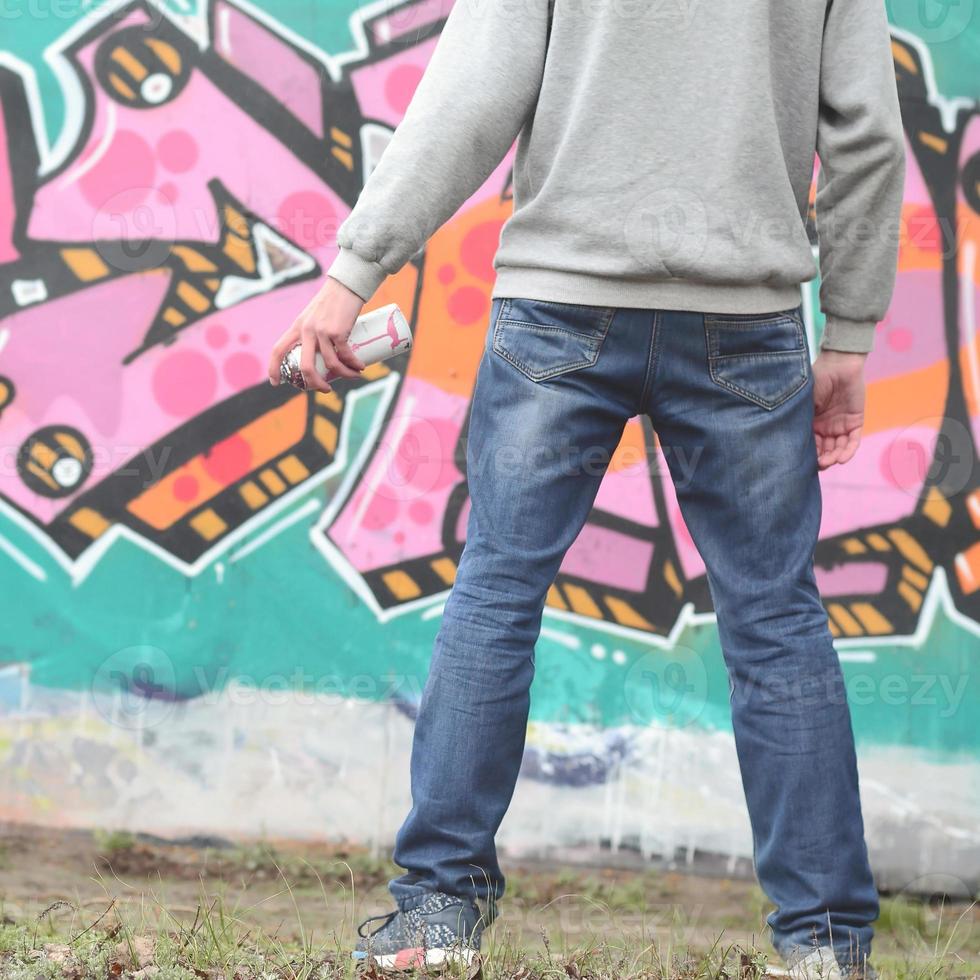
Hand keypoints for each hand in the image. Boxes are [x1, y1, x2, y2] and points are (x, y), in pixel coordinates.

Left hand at [268, 277, 366, 391]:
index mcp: (297, 327)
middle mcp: (306, 330)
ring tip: (353, 376)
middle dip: (315, 383)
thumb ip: (314, 331)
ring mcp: (321, 331)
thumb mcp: (315, 316)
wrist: (346, 285)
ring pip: (331, 364)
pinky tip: (360, 367)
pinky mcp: (338, 330)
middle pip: (305, 366)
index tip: (274, 382)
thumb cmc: (333, 301)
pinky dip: (353, 364)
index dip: (273, 368)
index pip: (278, 349)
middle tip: (326, 389)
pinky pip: (345, 355)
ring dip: (344, 374)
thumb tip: (323, 353)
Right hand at [812, 350, 866, 468]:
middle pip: (824, 450)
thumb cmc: (817, 380)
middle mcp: (825, 428)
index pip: (809, 444)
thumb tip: (790, 442)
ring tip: (830, 461)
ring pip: (838, 448)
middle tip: (819, 464)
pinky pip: (853, 441)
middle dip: (821, 459)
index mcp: (810, 423)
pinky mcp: (855, 422)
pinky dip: (848, 451)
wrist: (838, 365)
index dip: (807, 455)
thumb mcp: (804, 402)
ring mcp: (840, 426)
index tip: (803, 462)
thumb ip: (801, 420)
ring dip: (834, 457)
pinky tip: (842, 458)